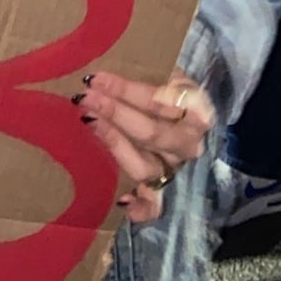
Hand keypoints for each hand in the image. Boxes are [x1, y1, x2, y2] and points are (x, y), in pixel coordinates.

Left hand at [76, 68, 213, 223]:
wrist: (185, 112)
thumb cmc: (167, 87)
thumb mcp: (168, 72)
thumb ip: (152, 75)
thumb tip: (120, 80)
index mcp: (195, 111)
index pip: (162, 101)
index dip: (128, 91)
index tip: (98, 78)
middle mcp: (189, 144)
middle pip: (151, 133)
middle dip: (115, 112)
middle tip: (85, 96)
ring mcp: (176, 168)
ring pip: (145, 166)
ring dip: (115, 143)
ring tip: (88, 121)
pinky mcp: (164, 189)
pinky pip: (156, 206)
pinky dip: (142, 208)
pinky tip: (123, 201)